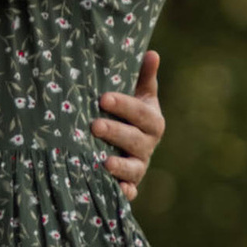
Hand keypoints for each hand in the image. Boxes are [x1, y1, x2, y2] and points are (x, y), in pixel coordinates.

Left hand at [96, 52, 164, 197]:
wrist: (124, 143)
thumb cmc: (127, 113)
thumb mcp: (137, 94)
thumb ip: (143, 76)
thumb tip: (151, 53)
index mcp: (152, 120)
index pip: (140, 113)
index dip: (124, 105)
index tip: (104, 97)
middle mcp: (148, 145)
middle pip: (135, 140)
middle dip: (116, 133)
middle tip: (94, 126)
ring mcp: (139, 166)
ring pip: (133, 168)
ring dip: (120, 166)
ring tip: (104, 163)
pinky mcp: (130, 184)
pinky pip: (130, 191)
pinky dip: (125, 193)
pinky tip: (118, 191)